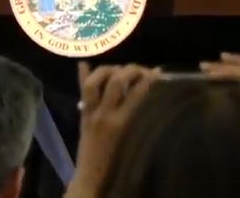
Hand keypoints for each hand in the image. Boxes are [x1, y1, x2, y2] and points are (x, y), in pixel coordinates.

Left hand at [71, 62, 158, 191]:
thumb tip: (142, 93)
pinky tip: (83, 63)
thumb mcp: (130, 137)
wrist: (92, 175)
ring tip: (118, 68)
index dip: (147, 79)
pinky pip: (82, 92)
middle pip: (116, 82)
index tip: (157, 71)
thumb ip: (134, 115)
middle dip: (129, 69)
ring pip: (95, 83)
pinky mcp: (83, 114)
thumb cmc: (117, 160)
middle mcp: (105, 114)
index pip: (136, 93)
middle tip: (139, 69)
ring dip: (107, 70)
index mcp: (121, 122)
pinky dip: (82, 76)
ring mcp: (91, 112)